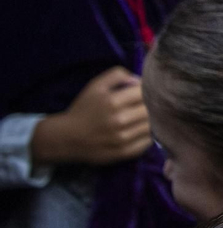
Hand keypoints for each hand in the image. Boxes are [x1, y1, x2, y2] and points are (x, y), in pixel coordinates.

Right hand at [32, 68, 151, 166]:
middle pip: (150, 109)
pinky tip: (141, 131)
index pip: (144, 92)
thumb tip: (139, 80)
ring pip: (152, 125)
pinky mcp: (124, 152)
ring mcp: (122, 138)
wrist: (67, 138)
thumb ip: (117, 75)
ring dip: (152, 120)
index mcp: (112, 101)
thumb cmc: (83, 109)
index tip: (144, 93)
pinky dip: (149, 135)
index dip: (148, 90)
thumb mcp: (95, 86)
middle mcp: (118, 120)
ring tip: (144, 118)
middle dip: (151, 105)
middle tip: (148, 105)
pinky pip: (148, 142)